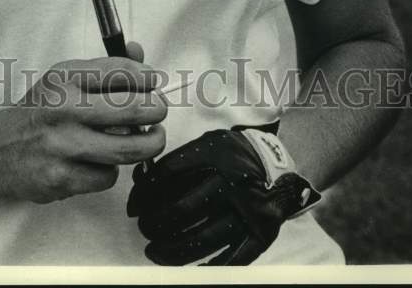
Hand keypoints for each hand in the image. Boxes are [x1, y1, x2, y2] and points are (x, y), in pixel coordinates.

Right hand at [0, 52, 165, 204]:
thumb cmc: (39, 112)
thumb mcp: (64, 79)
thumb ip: (104, 67)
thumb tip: (140, 52)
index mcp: (65, 77)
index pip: (120, 71)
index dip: (147, 77)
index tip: (155, 83)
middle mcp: (64, 108)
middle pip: (132, 110)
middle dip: (157, 110)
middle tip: (159, 111)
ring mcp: (63, 145)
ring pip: (127, 148)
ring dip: (146, 144)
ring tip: (148, 138)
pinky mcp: (62, 178)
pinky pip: (107, 176)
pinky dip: (111, 170)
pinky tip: (101, 160)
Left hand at [126, 126, 320, 264]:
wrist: (278, 164)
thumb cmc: (233, 155)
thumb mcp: (209, 143)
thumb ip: (179, 159)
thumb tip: (141, 180)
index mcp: (216, 154)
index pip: (169, 173)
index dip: (144, 192)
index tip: (133, 206)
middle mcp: (231, 181)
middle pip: (181, 208)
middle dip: (154, 222)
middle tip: (143, 228)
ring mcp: (247, 210)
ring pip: (202, 238)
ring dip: (171, 249)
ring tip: (153, 251)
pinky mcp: (260, 233)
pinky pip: (232, 259)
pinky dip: (208, 267)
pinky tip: (188, 269)